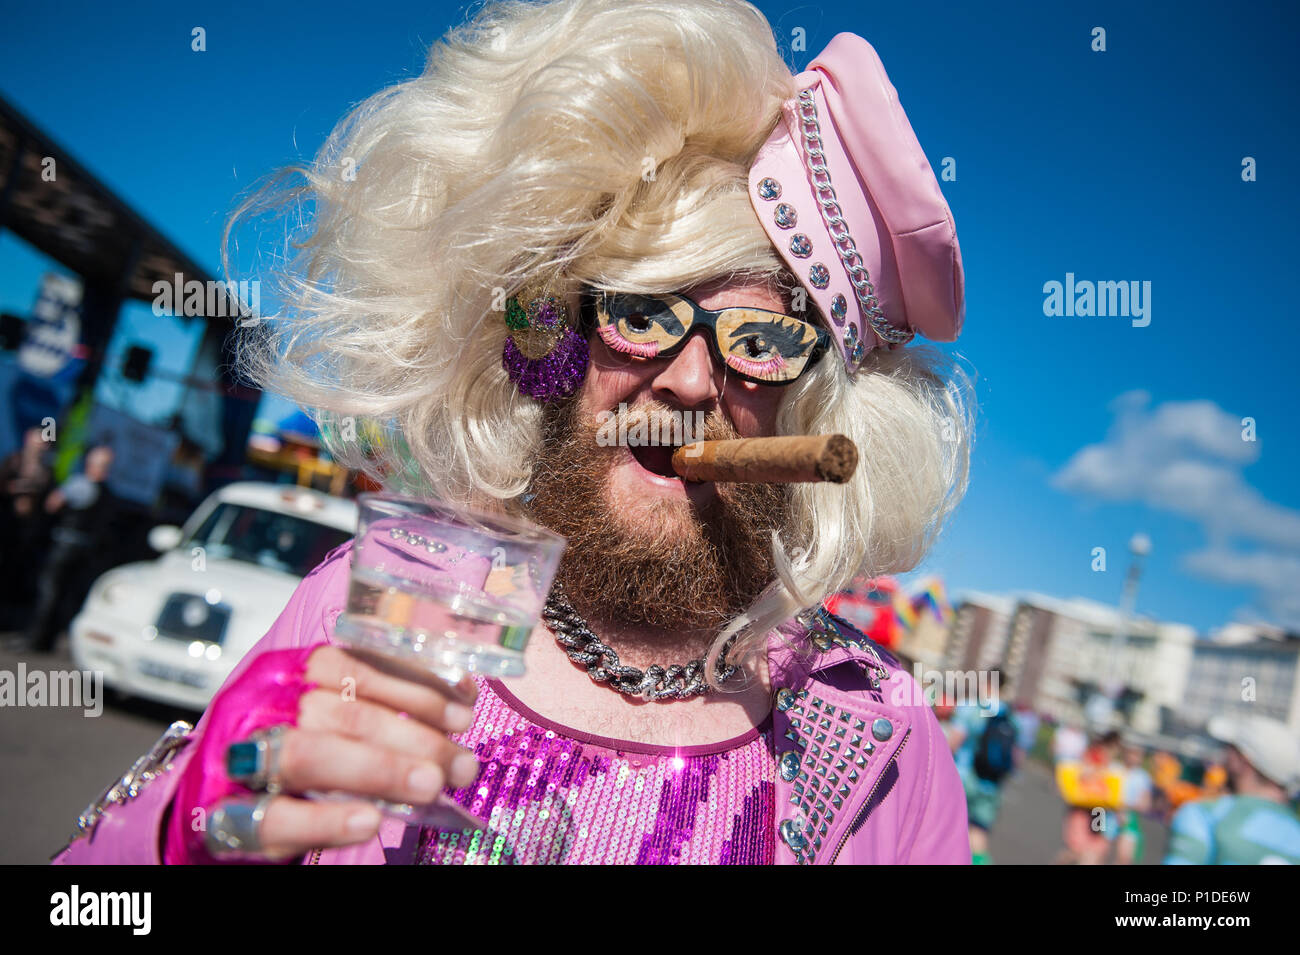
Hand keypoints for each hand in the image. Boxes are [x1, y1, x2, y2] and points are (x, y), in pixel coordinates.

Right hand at [168, 644, 480, 862]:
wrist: (203, 797)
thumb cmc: (278, 749)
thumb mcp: (323, 715)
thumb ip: (378, 705)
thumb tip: (459, 699)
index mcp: (285, 672)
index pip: (354, 667)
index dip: (415, 688)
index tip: (463, 712)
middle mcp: (259, 706)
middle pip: (341, 714)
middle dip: (413, 737)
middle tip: (460, 763)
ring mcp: (236, 759)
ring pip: (309, 755)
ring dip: (379, 769)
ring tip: (430, 785)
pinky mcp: (220, 816)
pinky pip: (273, 817)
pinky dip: (326, 819)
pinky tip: (369, 821)